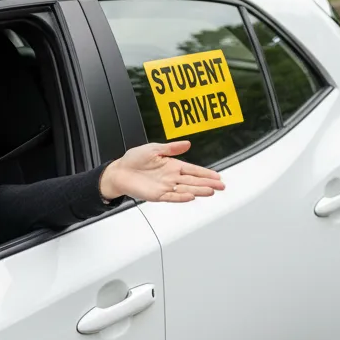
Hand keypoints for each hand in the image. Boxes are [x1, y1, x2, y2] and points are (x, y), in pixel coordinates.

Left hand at [100, 140, 224, 202]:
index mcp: (172, 165)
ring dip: (198, 190)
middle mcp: (171, 177)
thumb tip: (187, 144)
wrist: (119, 171)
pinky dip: (181, 196)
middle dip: (208, 183)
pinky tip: (191, 196)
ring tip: (211, 191)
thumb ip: (171, 148)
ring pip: (186, 189)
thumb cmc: (133, 159)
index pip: (193, 169)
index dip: (205, 173)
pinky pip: (172, 196)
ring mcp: (165, 186)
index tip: (217, 175)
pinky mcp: (157, 195)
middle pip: (193, 181)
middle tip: (221, 186)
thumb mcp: (154, 148)